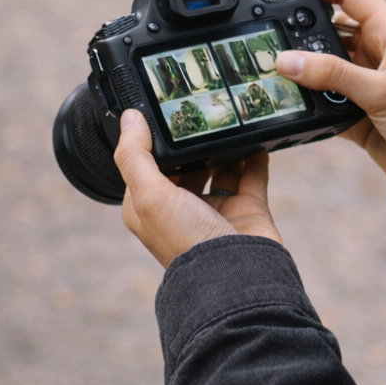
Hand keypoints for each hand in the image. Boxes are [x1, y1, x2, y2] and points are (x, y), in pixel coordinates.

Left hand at [114, 108, 281, 268]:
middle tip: (200, 109)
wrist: (236, 275)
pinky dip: (255, 155)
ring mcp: (216, 209)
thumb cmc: (185, 242)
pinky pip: (252, 174)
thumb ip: (136, 156)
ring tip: (229, 116)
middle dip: (193, 141)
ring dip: (225, 145)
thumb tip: (129, 118)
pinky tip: (256, 135)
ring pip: (221, 167)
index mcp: (150, 208)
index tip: (162, 112)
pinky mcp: (247, 208)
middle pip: (187, 165)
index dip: (152, 141)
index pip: (146, 166)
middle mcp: (182, 209)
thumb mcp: (149, 196)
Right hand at [274, 0, 385, 189]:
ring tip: (273, 76)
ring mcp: (366, 81)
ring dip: (303, 72)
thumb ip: (334, 75)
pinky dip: (309, 102)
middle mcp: (376, 50)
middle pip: (329, 28)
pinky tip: (292, 106)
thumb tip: (287, 60)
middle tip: (268, 41)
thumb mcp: (383, 92)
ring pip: (324, 65)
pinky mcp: (359, 111)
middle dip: (300, 33)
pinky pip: (325, 99)